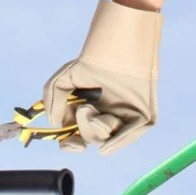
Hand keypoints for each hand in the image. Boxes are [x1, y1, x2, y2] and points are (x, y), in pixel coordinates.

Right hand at [42, 0, 161, 154]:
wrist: (118, 46)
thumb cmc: (92, 61)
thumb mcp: (62, 80)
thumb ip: (52, 101)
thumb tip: (54, 123)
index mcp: (89, 113)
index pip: (78, 137)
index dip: (71, 145)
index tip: (69, 143)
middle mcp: (107, 117)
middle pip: (92, 139)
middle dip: (85, 130)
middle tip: (83, 109)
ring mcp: (125, 118)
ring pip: (108, 139)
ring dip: (97, 129)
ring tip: (93, 108)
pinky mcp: (143, 117)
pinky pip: (130, 135)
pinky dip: (118, 142)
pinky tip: (106, 147)